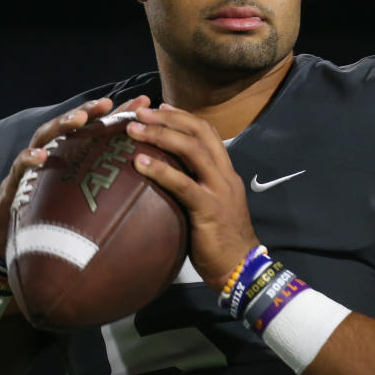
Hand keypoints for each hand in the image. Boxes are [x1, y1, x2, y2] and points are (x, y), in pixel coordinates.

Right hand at [0, 95, 152, 255]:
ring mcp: (34, 163)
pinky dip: (30, 158)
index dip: (120, 114)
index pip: (98, 128)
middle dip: (90, 110)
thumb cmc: (52, 212)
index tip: (143, 101)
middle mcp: (54, 151)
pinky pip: (21, 165)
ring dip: (62, 124)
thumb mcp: (82, 197)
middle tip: (108, 103)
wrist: (12, 233)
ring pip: (46, 135)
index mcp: (73, 153)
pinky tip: (41, 156)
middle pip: (73, 125)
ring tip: (79, 118)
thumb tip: (149, 187)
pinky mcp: (17, 180)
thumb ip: (107, 186)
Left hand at [126, 103, 259, 291]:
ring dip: (161, 134)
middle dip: (169, 118)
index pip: (207, 132)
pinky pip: (183, 184)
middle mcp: (225, 175)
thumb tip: (166, 176)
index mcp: (226, 172)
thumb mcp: (210, 205)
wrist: (240, 268)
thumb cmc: (219, 241)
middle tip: (141, 111)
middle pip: (200, 132)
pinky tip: (139, 163)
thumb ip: (195, 186)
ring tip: (134, 129)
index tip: (160, 106)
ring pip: (192, 150)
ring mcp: (219, 190)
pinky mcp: (209, 209)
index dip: (183, 116)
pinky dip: (160, 170)